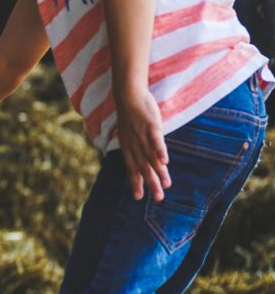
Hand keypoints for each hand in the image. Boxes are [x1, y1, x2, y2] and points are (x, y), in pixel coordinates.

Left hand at [115, 86, 170, 200]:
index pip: (132, 168)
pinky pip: (155, 139)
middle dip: (151, 183)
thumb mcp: (129, 134)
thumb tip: (144, 160)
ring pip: (151, 156)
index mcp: (128, 147)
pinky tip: (165, 161)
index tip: (138, 198)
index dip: (135, 182)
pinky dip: (159, 150)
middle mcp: (134, 144)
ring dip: (158, 171)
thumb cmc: (131, 116)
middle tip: (159, 199)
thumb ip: (137, 148)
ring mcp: (142, 135)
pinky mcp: (151, 125)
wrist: (127, 94)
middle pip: (143, 166)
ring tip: (166, 185)